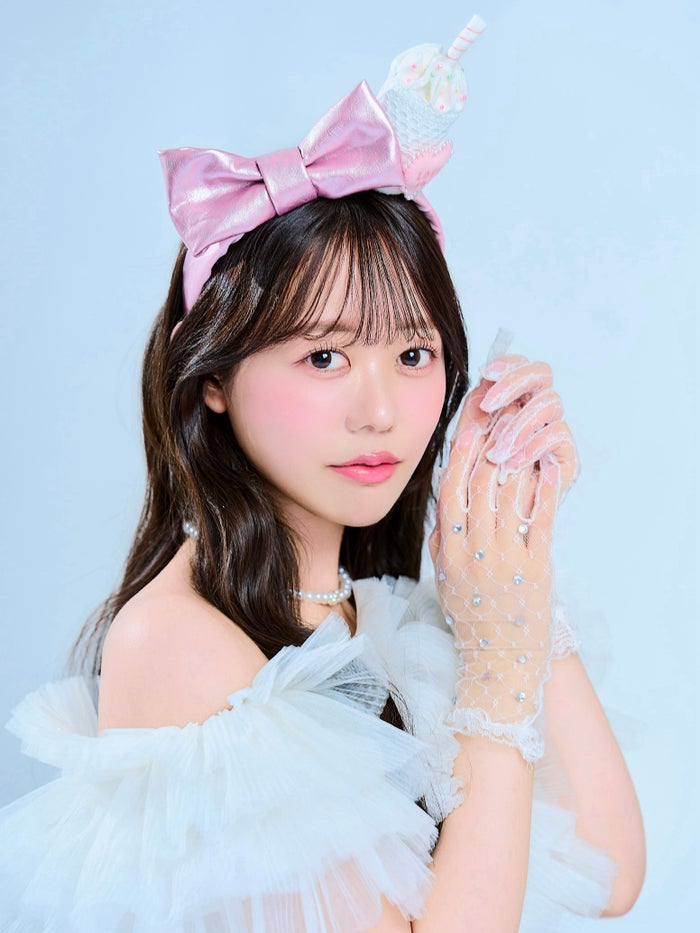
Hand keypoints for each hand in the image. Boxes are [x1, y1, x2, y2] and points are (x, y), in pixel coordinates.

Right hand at [429, 355, 578, 758]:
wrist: (497, 663)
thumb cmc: (471, 619)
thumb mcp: (446, 578)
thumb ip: (443, 540)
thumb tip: (445, 503)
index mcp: (448, 548)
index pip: (450, 487)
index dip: (459, 450)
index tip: (468, 420)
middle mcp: (473, 548)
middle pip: (480, 482)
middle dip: (490, 439)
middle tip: (500, 406)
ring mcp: (504, 557)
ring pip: (508, 494)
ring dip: (516, 455)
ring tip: (525, 423)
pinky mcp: (535, 568)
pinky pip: (539, 521)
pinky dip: (544, 489)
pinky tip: (548, 463)